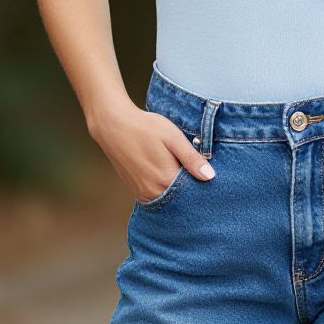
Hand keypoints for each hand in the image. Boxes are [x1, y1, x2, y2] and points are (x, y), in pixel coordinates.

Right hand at [89, 103, 215, 200]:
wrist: (113, 126)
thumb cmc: (145, 128)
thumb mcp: (173, 137)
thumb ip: (191, 158)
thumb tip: (210, 176)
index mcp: (166, 180)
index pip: (193, 192)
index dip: (201, 183)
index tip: (208, 173)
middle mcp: (153, 192)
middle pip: (180, 197)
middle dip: (190, 187)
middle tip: (194, 168)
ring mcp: (142, 193)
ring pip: (168, 197)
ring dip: (176, 188)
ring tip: (179, 168)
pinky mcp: (135, 190)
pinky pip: (156, 196)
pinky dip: (164, 188)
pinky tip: (166, 172)